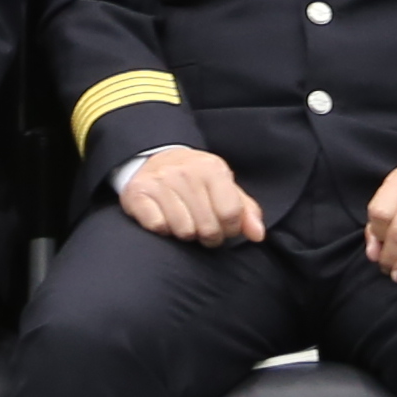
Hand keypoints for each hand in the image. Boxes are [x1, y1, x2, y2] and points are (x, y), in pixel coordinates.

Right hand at [117, 147, 266, 247]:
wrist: (153, 159)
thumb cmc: (195, 180)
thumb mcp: (224, 187)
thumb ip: (245, 211)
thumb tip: (258, 235)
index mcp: (212, 168)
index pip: (231, 214)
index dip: (230, 230)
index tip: (224, 228)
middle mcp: (186, 172)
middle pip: (208, 227)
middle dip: (209, 237)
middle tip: (203, 230)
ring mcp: (161, 181)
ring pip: (183, 230)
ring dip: (185, 233)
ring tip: (184, 222)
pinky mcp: (138, 193)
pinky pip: (157, 227)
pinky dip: (162, 229)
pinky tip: (164, 218)